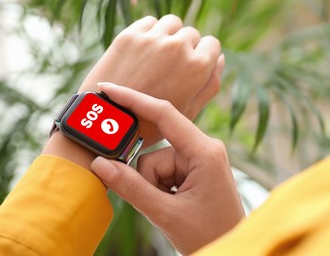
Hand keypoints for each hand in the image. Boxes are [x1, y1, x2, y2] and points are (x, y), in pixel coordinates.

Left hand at [79, 14, 223, 146]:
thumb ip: (210, 84)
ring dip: (168, 36)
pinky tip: (142, 52)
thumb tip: (220, 59)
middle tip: (168, 67)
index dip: (202, 55)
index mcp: (197, 67)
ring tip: (156, 57)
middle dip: (184, 47)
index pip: (212, 43)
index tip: (190, 65)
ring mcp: (153, 39)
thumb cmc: (151, 122)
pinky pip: (149, 22)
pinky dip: (149, 33)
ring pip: (171, 23)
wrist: (108, 123)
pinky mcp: (130, 35)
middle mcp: (178, 47)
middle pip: (191, 34)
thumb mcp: (189, 111)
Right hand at [91, 84, 244, 254]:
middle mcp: (203, 148)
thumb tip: (99, 165)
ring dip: (153, 186)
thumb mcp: (166, 213)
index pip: (164, 114)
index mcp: (204, 152)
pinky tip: (172, 203)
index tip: (108, 89)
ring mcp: (199, 158)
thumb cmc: (209, 234)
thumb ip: (131, 188)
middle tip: (154, 197)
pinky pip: (163, 169)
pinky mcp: (194, 168)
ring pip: (156, 162)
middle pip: (155, 149)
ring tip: (169, 208)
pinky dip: (159, 186)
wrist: (230, 248)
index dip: (134, 99)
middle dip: (147, 175)